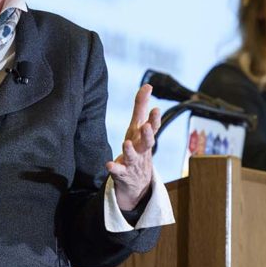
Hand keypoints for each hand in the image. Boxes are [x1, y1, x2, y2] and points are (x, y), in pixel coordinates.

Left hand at [106, 84, 160, 211]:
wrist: (138, 181)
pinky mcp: (122, 173)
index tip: (156, 109)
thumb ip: (141, 106)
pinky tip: (108, 164)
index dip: (154, 119)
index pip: (152, 127)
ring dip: (130, 150)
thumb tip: (148, 85)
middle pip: (148, 142)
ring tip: (126, 143)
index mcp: (144, 137)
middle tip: (146, 126)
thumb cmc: (138, 147)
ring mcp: (132, 162)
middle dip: (148, 134)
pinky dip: (114, 168)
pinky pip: (118, 171)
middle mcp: (141, 149)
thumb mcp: (138, 127)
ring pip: (132, 156)